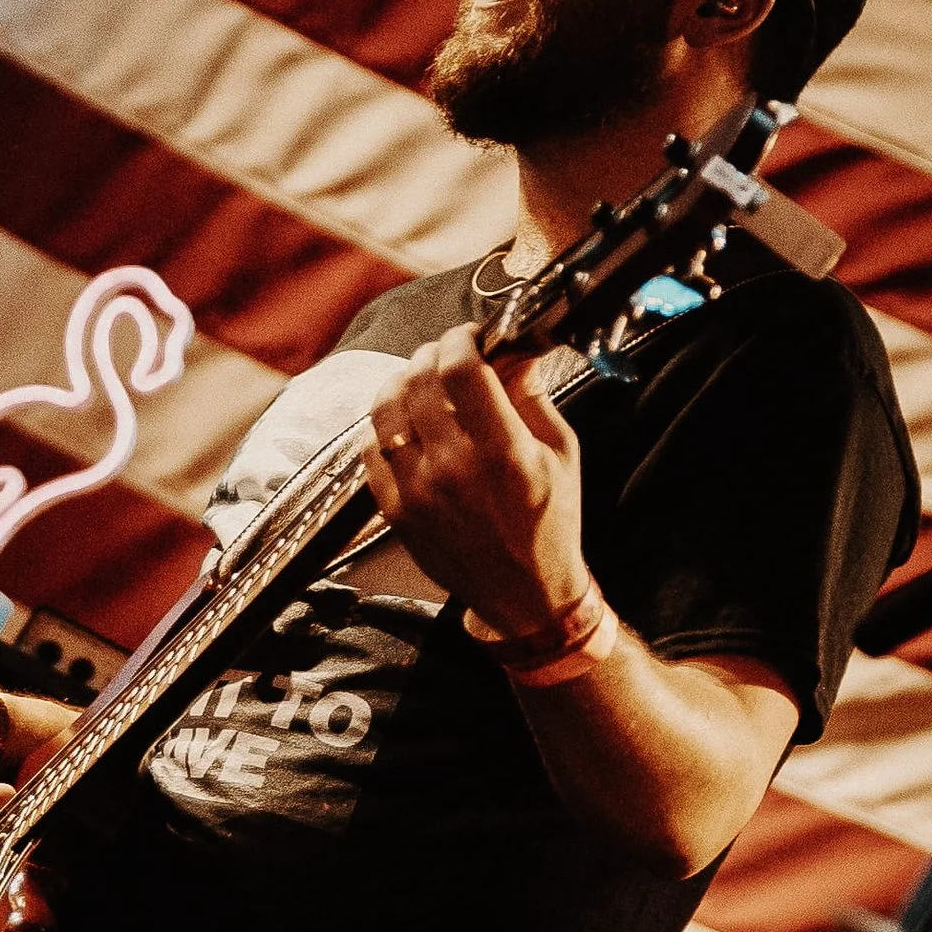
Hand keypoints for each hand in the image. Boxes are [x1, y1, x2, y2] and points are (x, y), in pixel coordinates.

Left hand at [359, 322, 589, 637]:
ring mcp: (417, 492)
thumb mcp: (561, 453)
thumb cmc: (550, 521)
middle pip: (418, 380)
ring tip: (421, 381)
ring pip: (385, 408)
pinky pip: (371, 448)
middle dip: (432, 353)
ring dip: (402, 381)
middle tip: (446, 353)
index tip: (470, 336)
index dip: (461, 339)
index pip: (461, 370)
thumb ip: (531, 394)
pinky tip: (407, 423)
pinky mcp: (394, 511)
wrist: (525, 595)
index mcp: (503, 453)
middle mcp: (453, 469)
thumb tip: (513, 345)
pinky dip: (385, 424)